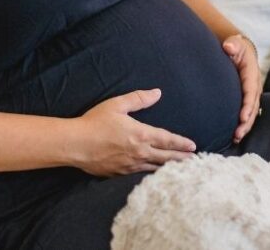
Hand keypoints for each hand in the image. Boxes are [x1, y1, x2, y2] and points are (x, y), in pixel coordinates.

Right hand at [70, 89, 196, 176]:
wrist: (75, 144)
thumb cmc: (95, 122)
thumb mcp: (117, 105)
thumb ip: (139, 99)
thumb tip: (157, 93)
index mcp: (141, 134)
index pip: (167, 140)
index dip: (181, 143)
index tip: (193, 146)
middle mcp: (139, 152)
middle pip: (166, 157)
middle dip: (181, 159)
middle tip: (194, 161)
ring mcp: (130, 165)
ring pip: (155, 168)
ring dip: (169, 168)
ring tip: (180, 170)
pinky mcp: (120, 173)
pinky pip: (140, 174)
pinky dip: (152, 174)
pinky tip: (155, 175)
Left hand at [222, 35, 261, 143]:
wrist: (239, 49)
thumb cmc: (235, 47)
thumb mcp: (235, 43)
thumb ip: (233, 44)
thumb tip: (229, 47)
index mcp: (253, 73)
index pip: (251, 91)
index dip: (248, 105)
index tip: (242, 117)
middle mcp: (255, 85)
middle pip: (253, 106)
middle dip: (247, 122)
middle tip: (237, 134)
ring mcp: (252, 93)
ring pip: (252, 113)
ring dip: (245, 126)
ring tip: (236, 138)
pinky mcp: (247, 98)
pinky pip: (247, 113)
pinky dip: (243, 124)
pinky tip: (234, 136)